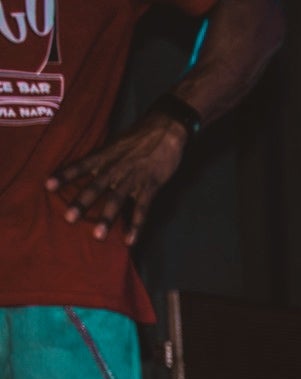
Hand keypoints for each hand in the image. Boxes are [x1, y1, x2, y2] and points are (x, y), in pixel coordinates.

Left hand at [46, 114, 188, 244]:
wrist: (165, 130)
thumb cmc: (139, 137)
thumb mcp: (116, 143)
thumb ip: (104, 158)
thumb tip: (89, 170)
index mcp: (106, 155)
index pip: (81, 165)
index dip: (65, 175)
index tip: (48, 185)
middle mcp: (116, 167)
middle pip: (96, 186)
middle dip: (82, 203)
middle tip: (69, 218)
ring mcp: (134, 177)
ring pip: (117, 200)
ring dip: (107, 218)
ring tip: (97, 235)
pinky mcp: (151, 186)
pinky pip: (142, 209)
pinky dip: (136, 225)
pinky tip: (130, 240)